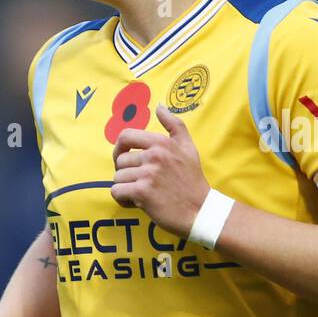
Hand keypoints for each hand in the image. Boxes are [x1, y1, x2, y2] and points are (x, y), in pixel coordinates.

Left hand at [110, 104, 210, 236]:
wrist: (200, 210)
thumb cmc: (192, 180)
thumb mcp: (188, 147)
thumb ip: (174, 125)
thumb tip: (159, 106)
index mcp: (161, 142)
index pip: (125, 136)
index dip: (119, 148)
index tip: (124, 160)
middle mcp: (154, 155)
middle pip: (120, 161)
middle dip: (126, 174)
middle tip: (140, 183)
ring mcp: (148, 174)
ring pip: (117, 178)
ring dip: (126, 188)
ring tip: (142, 194)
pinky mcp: (143, 192)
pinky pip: (117, 192)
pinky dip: (123, 200)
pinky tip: (137, 203)